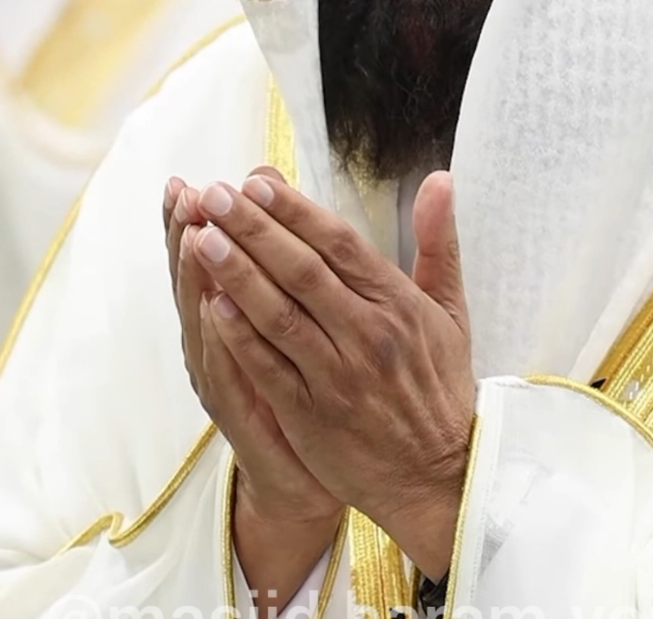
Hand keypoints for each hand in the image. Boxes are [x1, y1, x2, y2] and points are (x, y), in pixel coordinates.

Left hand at [190, 169, 474, 580]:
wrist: (440, 475)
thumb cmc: (440, 385)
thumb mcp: (451, 309)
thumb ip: (438, 241)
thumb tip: (439, 178)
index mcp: (398, 302)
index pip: (339, 243)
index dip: (295, 210)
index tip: (257, 180)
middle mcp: (368, 334)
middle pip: (302, 270)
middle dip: (255, 229)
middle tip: (215, 194)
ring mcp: (338, 376)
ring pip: (280, 315)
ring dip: (237, 274)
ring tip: (201, 237)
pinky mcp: (313, 416)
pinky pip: (270, 369)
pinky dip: (240, 337)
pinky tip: (211, 305)